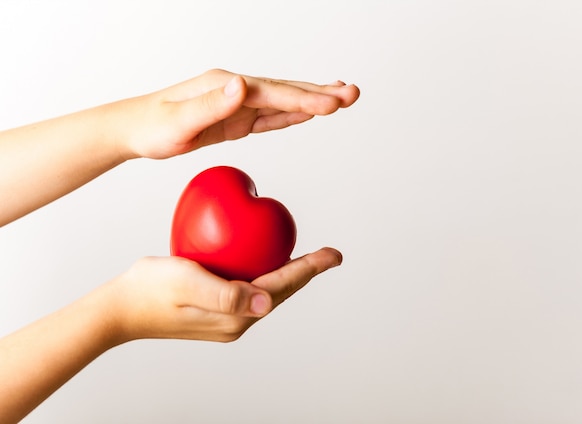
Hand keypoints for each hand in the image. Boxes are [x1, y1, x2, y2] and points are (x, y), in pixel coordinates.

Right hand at [108, 247, 342, 342]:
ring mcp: (226, 320)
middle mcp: (236, 321)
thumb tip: (265, 302)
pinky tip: (264, 261)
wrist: (121, 310)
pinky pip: (250, 291)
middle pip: (281, 292)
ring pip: (267, 293)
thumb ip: (225, 293)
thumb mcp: (187, 283)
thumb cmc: (150, 291)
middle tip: (329, 255)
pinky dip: (265, 275)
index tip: (333, 255)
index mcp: (235, 316)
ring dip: (289, 276)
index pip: (282, 287)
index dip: (310, 269)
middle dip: (306, 273)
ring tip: (307, 260)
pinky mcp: (216, 313)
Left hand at [112, 69, 359, 159]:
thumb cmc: (152, 126)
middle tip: (353, 94)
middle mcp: (236, 90)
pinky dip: (292, 113)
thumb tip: (242, 85)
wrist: (134, 130)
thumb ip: (212, 104)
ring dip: (312, 100)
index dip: (306, 98)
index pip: (274, 93)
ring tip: (341, 98)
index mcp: (227, 87)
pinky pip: (269, 117)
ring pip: (282, 102)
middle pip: (286, 91)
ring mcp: (237, 104)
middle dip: (321, 92)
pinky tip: (307, 112)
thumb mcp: (179, 120)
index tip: (334, 103)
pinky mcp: (235, 120)